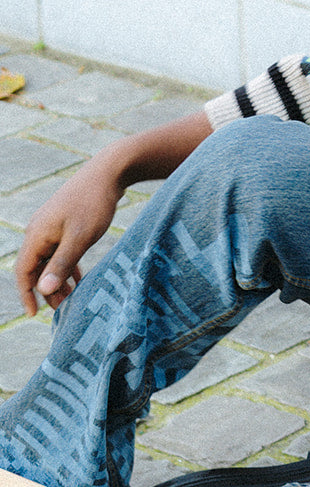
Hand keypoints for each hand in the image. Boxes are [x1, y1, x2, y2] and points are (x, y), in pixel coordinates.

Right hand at [15, 110, 211, 313]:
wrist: (108, 172)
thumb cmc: (94, 205)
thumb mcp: (79, 239)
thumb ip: (61, 265)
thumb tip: (42, 290)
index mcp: (37, 235)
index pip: (24, 271)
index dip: (27, 294)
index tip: (35, 314)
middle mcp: (39, 231)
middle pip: (36, 267)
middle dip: (46, 289)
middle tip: (63, 309)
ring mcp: (52, 226)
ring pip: (50, 260)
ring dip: (58, 279)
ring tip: (71, 298)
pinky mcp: (65, 223)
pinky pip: (61, 251)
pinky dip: (67, 266)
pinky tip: (79, 279)